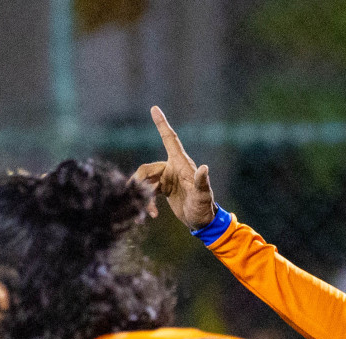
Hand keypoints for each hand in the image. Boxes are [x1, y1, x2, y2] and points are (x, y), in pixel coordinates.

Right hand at [132, 106, 216, 229]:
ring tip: (150, 211)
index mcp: (181, 164)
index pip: (170, 139)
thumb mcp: (203, 196)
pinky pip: (146, 190)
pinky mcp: (163, 188)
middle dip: (141, 183)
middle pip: (146, 169)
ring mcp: (166, 178)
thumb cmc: (204, 208)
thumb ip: (202, 182)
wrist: (202, 222)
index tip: (154, 108)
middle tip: (142, 199)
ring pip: (144, 180)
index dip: (162, 124)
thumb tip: (204, 168)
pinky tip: (151, 214)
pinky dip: (146, 201)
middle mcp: (172, 168)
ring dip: (143, 195)